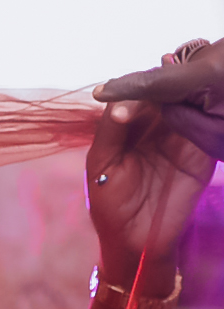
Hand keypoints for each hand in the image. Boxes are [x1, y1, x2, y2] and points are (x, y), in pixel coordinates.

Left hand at [87, 41, 223, 272]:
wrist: (134, 239)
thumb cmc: (109, 203)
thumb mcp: (101, 163)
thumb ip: (110, 130)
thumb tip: (120, 102)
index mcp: (133, 124)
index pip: (143, 93)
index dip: (145, 83)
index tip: (148, 74)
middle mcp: (160, 125)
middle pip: (170, 93)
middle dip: (172, 80)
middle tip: (174, 69)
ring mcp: (183, 136)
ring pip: (192, 104)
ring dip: (193, 91)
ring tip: (192, 79)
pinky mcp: (202, 151)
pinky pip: (207, 126)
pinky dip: (207, 113)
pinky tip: (205, 103)